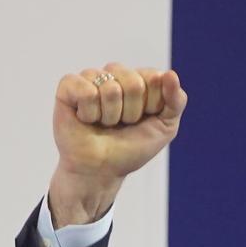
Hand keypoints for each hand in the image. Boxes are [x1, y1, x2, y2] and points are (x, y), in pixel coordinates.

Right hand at [48, 64, 187, 227]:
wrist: (101, 172)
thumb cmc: (130, 149)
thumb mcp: (165, 128)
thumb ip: (176, 101)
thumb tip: (170, 74)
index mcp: (139, 80)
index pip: (154, 78)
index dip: (151, 105)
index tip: (143, 120)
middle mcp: (115, 75)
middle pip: (133, 82)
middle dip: (131, 113)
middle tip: (121, 125)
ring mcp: (91, 78)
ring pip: (110, 88)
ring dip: (110, 116)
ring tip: (103, 124)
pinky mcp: (69, 86)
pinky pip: (85, 90)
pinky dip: (89, 112)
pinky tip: (85, 119)